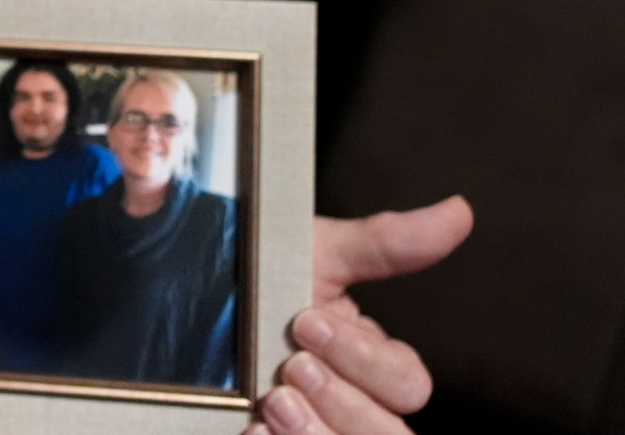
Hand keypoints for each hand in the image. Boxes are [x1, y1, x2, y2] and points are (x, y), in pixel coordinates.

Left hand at [247, 197, 473, 434]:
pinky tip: (253, 429)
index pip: (406, 383)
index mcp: (366, 359)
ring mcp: (312, 425)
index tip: (307, 323)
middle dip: (346, 403)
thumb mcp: (309, 251)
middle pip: (392, 434)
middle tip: (293, 366)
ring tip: (272, 401)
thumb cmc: (243, 268)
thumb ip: (384, 243)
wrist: (166, 285)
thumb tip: (459, 212)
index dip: (366, 360)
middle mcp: (346, 400)